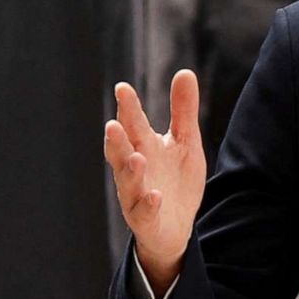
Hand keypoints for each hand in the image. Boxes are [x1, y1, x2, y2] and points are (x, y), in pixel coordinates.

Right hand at [105, 69, 206, 295]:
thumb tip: (185, 71)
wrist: (176, 227)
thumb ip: (183, 110)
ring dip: (130, 171)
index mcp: (143, 147)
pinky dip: (148, 204)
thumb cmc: (175, 180)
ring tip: (137, 158)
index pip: (133, 124)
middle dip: (117, 140)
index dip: (127, 108)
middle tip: (113, 124)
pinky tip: (155, 195)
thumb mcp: (185, 142)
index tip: (122, 88)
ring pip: (128, 183)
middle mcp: (135, 170)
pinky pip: (144, 213)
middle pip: (121, 152)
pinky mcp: (147, 220)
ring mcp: (137, 196)